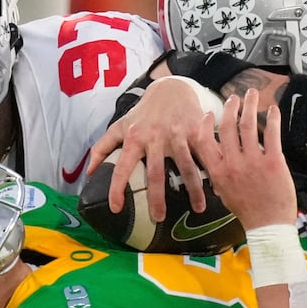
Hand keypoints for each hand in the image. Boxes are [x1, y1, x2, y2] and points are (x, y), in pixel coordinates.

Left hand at [87, 77, 219, 219]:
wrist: (171, 88)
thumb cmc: (144, 113)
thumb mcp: (120, 125)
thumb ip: (102, 147)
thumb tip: (89, 174)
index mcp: (134, 138)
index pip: (122, 167)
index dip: (116, 189)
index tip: (116, 209)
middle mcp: (155, 137)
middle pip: (156, 172)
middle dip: (157, 198)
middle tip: (158, 219)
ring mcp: (178, 134)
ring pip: (186, 166)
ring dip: (193, 189)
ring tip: (197, 209)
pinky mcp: (196, 130)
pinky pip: (204, 154)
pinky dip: (211, 171)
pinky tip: (217, 187)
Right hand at [193, 91, 295, 230]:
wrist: (268, 225)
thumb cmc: (248, 211)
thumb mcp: (225, 193)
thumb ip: (219, 174)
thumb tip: (214, 162)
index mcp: (218, 172)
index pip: (204, 141)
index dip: (206, 124)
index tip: (209, 113)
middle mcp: (233, 164)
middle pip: (227, 127)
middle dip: (230, 107)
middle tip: (234, 97)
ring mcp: (253, 162)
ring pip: (248, 125)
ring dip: (249, 106)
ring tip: (252, 94)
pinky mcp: (273, 162)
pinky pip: (271, 134)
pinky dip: (272, 118)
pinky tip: (273, 109)